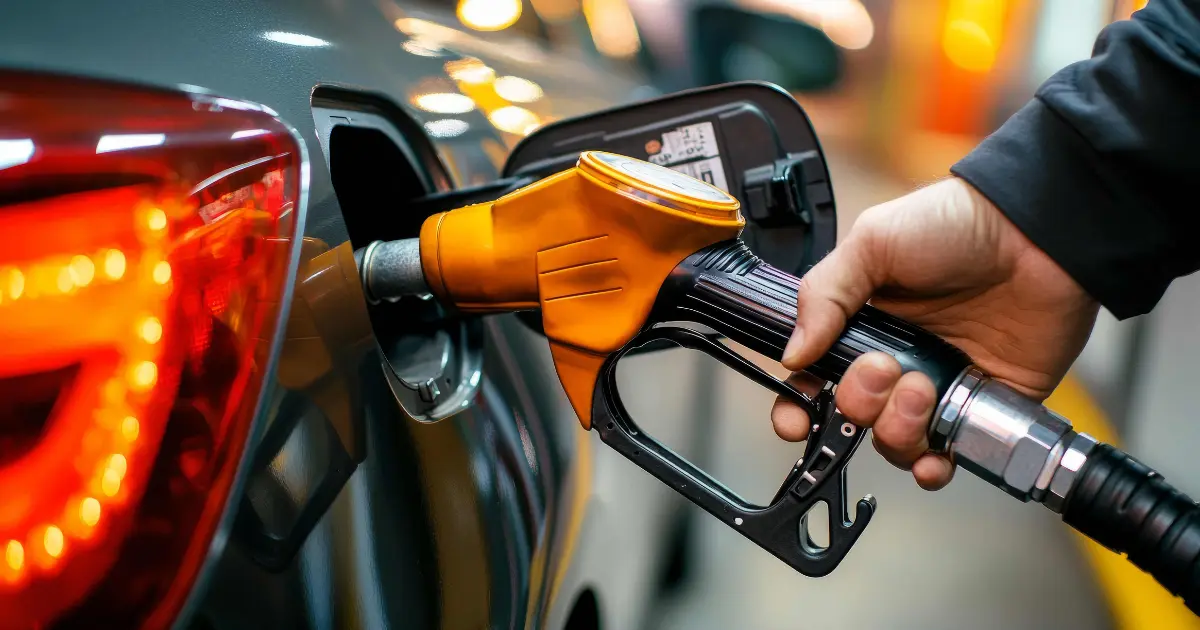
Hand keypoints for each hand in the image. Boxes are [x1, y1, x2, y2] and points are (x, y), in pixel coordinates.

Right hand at [770, 178, 1098, 489]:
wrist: (1039, 235)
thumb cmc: (957, 225)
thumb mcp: (873, 242)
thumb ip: (824, 294)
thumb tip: (792, 354)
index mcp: (860, 326)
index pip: (813, 379)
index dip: (797, 407)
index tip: (796, 419)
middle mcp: (894, 362)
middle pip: (851, 416)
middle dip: (859, 403)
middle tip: (884, 368)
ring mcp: (937, 387)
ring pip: (894, 442)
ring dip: (898, 430)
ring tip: (922, 389)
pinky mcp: (980, 406)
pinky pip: (948, 457)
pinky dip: (934, 468)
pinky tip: (935, 454)